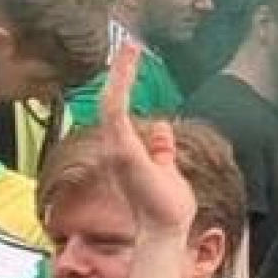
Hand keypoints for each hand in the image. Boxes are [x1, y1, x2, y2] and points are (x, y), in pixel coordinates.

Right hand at [92, 41, 198, 241]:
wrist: (164, 231)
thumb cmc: (166, 207)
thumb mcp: (166, 169)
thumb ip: (161, 150)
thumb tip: (162, 128)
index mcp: (127, 151)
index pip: (121, 112)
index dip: (125, 87)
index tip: (133, 63)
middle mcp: (117, 147)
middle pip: (111, 102)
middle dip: (120, 74)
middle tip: (130, 47)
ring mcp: (116, 148)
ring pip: (111, 102)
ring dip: (121, 74)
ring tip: (130, 48)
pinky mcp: (121, 149)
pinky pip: (115, 110)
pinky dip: (120, 88)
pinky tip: (128, 65)